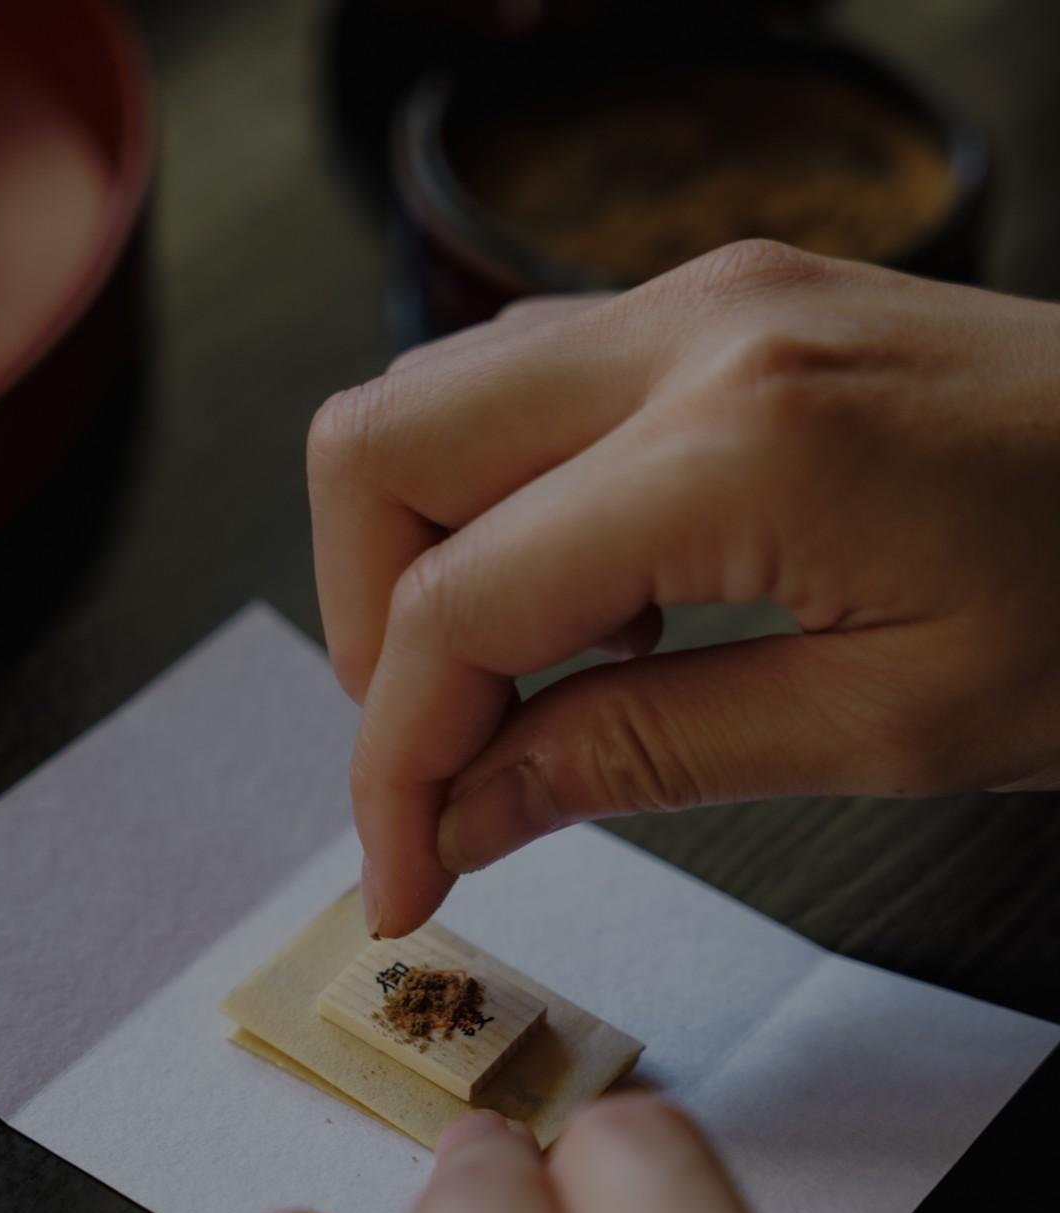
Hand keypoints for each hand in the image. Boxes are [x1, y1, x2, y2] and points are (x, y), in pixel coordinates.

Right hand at [308, 243, 1059, 934]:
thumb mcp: (885, 728)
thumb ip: (641, 758)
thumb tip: (464, 812)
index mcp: (742, 441)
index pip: (454, 604)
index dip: (393, 762)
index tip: (405, 875)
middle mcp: (696, 330)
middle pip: (380, 448)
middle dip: (367, 634)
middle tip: (440, 766)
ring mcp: (708, 298)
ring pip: (437, 404)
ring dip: (427, 567)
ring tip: (517, 702)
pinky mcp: (727, 312)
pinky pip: (532, 396)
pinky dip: (505, 517)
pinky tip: (591, 617)